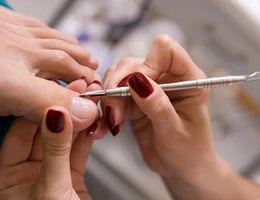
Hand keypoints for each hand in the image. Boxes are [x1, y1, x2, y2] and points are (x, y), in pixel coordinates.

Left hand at [0, 6, 100, 130]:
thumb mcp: (10, 92)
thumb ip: (49, 101)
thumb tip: (87, 112)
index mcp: (31, 58)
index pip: (70, 69)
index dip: (85, 80)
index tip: (95, 89)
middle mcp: (25, 42)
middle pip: (62, 50)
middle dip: (81, 59)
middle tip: (94, 66)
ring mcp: (9, 31)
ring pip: (47, 35)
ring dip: (66, 42)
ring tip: (79, 48)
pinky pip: (25, 23)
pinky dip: (40, 28)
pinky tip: (41, 30)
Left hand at [0, 81, 94, 199]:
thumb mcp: (51, 189)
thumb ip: (54, 150)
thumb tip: (57, 115)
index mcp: (8, 175)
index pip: (22, 129)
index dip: (42, 109)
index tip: (60, 93)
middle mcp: (28, 171)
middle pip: (46, 131)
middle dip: (65, 111)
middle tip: (79, 93)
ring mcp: (52, 172)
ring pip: (65, 139)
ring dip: (80, 122)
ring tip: (91, 105)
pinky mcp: (72, 176)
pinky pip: (79, 150)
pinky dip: (88, 137)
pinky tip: (94, 124)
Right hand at [100, 34, 216, 180]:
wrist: (181, 169)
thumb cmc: (188, 152)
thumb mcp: (174, 131)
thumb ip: (157, 105)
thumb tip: (136, 80)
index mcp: (188, 79)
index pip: (165, 50)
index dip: (147, 65)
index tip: (136, 89)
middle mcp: (168, 78)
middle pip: (134, 63)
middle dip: (119, 85)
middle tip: (115, 114)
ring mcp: (150, 88)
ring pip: (120, 77)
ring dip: (110, 98)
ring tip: (112, 123)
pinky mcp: (136, 101)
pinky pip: (114, 95)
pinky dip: (107, 109)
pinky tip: (106, 127)